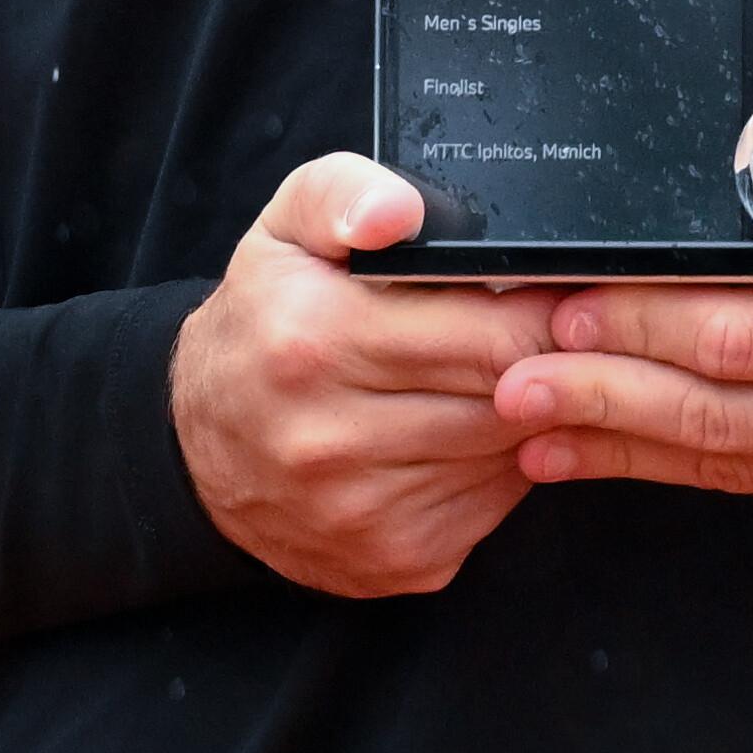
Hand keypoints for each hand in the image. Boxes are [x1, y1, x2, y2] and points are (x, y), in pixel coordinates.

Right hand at [173, 154, 570, 598]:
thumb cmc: (264, 323)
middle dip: (547, 360)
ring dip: (526, 415)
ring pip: (510, 453)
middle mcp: (331, 439)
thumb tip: (400, 213)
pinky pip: (495, 506)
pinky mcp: (394, 560)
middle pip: (512, 397)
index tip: (556, 294)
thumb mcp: (285, 231)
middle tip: (555, 333)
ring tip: (504, 378)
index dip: (546, 310)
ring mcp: (362, 512)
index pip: (496, 335)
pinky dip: (499, 468)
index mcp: (314, 343)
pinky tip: (468, 435)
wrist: (196, 448)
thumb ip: (343, 193)